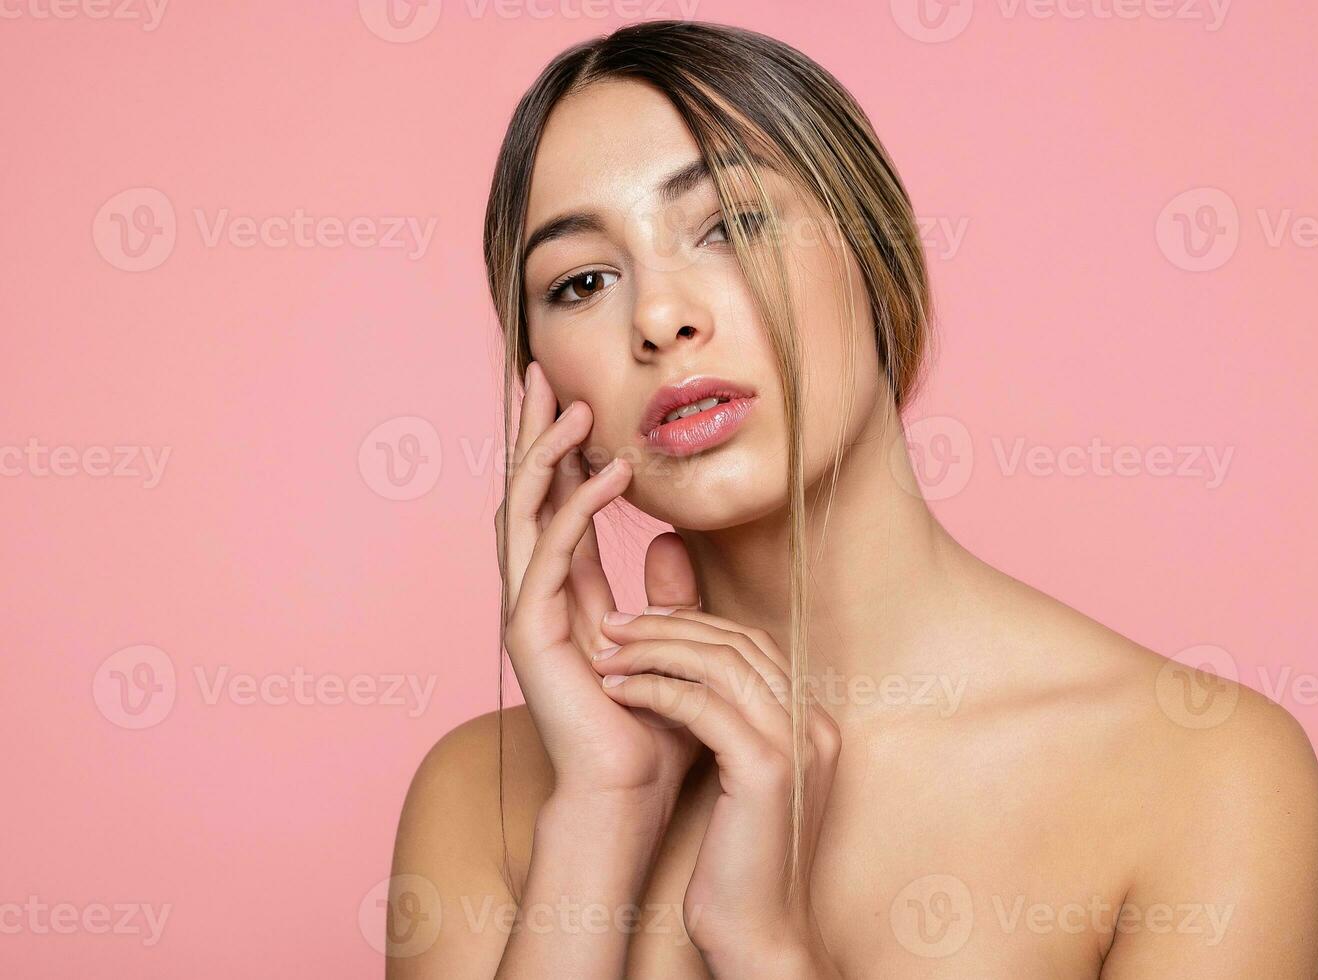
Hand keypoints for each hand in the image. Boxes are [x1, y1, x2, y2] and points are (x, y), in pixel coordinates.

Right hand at [495, 361, 701, 816]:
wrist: (632, 789)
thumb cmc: (654, 721)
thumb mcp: (672, 636)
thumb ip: (666, 588)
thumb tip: (672, 538)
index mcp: (567, 589)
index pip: (557, 500)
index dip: (562, 446)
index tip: (572, 391)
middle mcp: (538, 590)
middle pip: (527, 491)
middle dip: (531, 428)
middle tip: (539, 368)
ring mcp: (528, 607)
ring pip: (526, 509)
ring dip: (547, 451)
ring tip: (572, 402)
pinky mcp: (531, 628)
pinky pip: (553, 549)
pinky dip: (580, 505)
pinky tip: (613, 470)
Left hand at [593, 607, 843, 977]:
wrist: (758, 932)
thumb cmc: (739, 865)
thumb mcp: (740, 780)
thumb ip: (730, 727)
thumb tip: (685, 679)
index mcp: (811, 720)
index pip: (750, 643)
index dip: (691, 624)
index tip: (637, 625)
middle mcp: (813, 721)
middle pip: (736, 641)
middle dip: (665, 625)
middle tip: (610, 623)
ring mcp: (797, 741)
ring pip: (718, 662)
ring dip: (652, 650)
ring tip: (603, 653)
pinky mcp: (767, 767)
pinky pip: (701, 704)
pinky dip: (653, 689)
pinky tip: (616, 690)